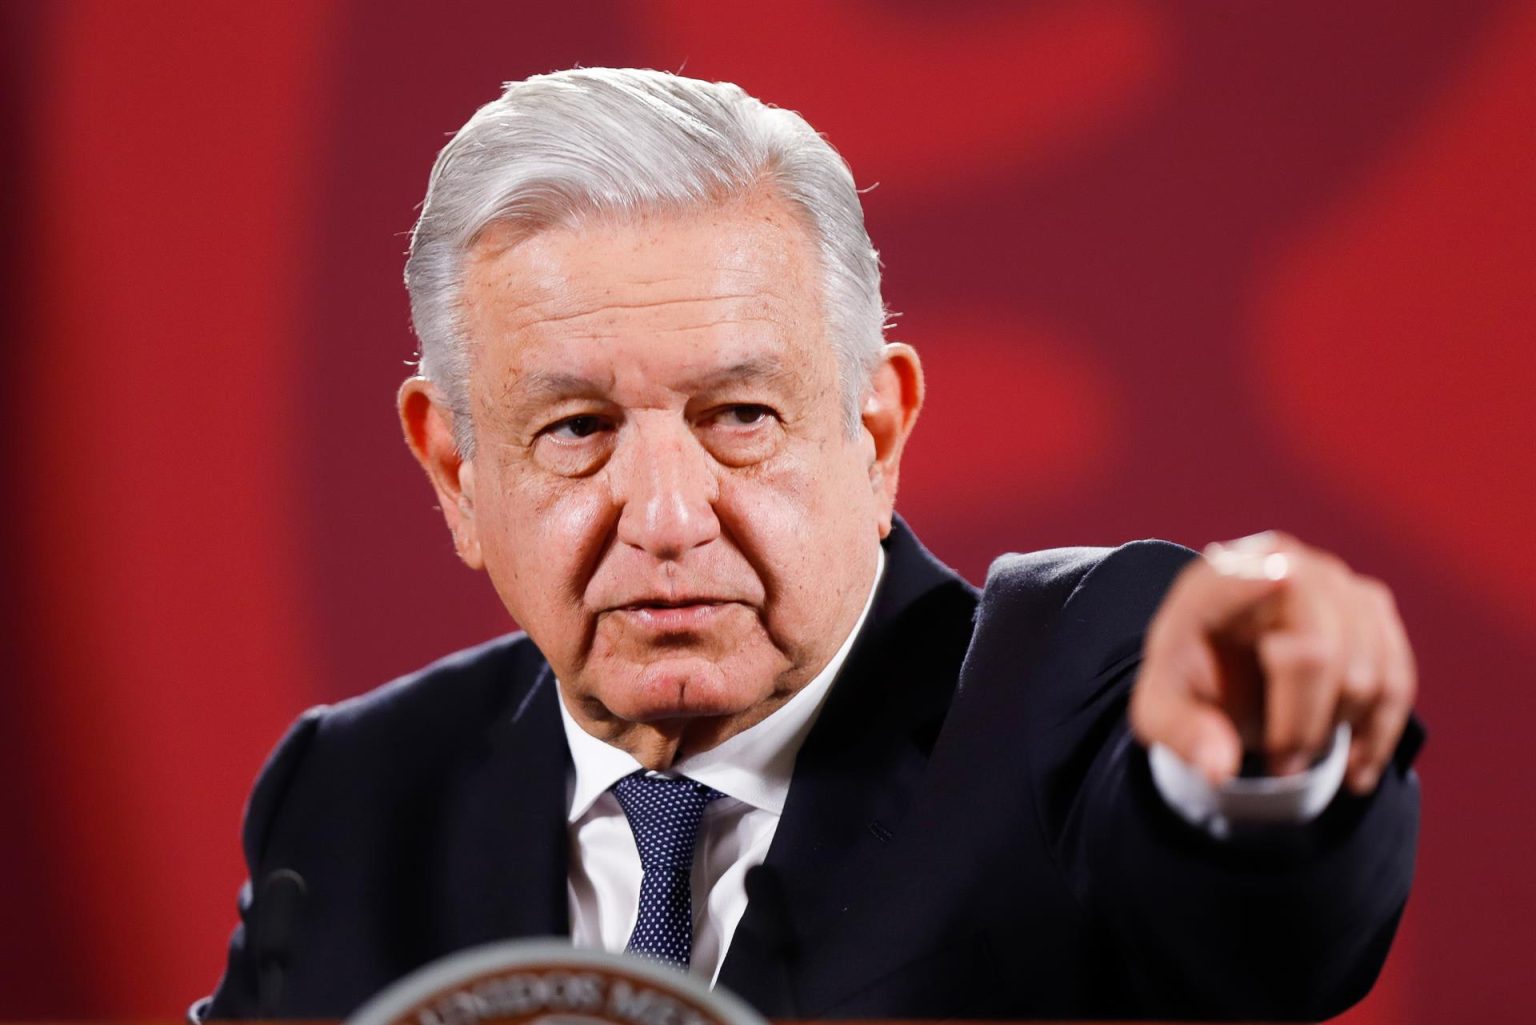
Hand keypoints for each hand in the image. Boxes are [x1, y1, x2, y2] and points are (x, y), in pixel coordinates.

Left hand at [1130, 531, 1416, 794]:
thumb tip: (1219, 768)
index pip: (1246, 578)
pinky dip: (1379, 732)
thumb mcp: (1163, 710)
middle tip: (1279, 766)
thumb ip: (1182, 735)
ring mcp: (1336, 582)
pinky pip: (1395, 677)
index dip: (1263, 582)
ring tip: (1299, 760)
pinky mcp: (1372, 609)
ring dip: (1338, 730)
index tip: (1279, 580)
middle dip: (1304, 725)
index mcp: (1218, 579)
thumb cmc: (1190, 680)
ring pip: (1367, 671)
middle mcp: (1284, 562)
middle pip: (1319, 650)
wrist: (1223, 660)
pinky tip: (1357, 771)